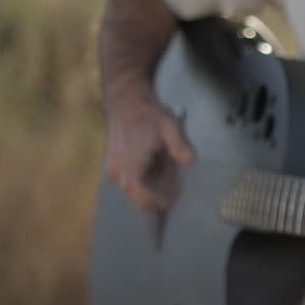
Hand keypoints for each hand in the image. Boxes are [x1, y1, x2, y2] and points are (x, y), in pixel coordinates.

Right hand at [103, 95, 194, 210]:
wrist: (126, 102)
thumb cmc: (147, 114)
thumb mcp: (169, 126)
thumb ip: (179, 145)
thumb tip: (190, 160)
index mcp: (130, 163)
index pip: (140, 195)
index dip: (154, 202)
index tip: (168, 202)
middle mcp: (118, 170)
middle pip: (138, 195)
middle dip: (157, 191)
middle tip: (172, 177)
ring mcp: (114, 169)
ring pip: (135, 188)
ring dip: (152, 183)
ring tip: (163, 163)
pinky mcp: (114, 167)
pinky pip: (131, 180)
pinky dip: (145, 176)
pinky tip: (155, 160)